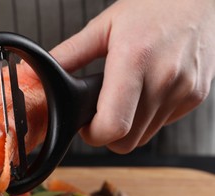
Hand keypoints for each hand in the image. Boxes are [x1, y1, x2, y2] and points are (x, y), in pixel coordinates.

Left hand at [50, 0, 214, 152]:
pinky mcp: (195, 96)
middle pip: (127, 141)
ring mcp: (184, 90)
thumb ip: (70, 54)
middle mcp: (164, 79)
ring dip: (128, 126)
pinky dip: (148, 117)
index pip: (113, 126)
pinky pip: (163, 124)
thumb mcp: (103, 26)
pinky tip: (145, 92)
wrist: (196, 0)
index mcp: (134, 61)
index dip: (94, 134)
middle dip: (108, 134)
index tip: (87, 125)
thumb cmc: (151, 7)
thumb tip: (39, 72)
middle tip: (101, 113)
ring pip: (144, 137)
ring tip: (124, 98)